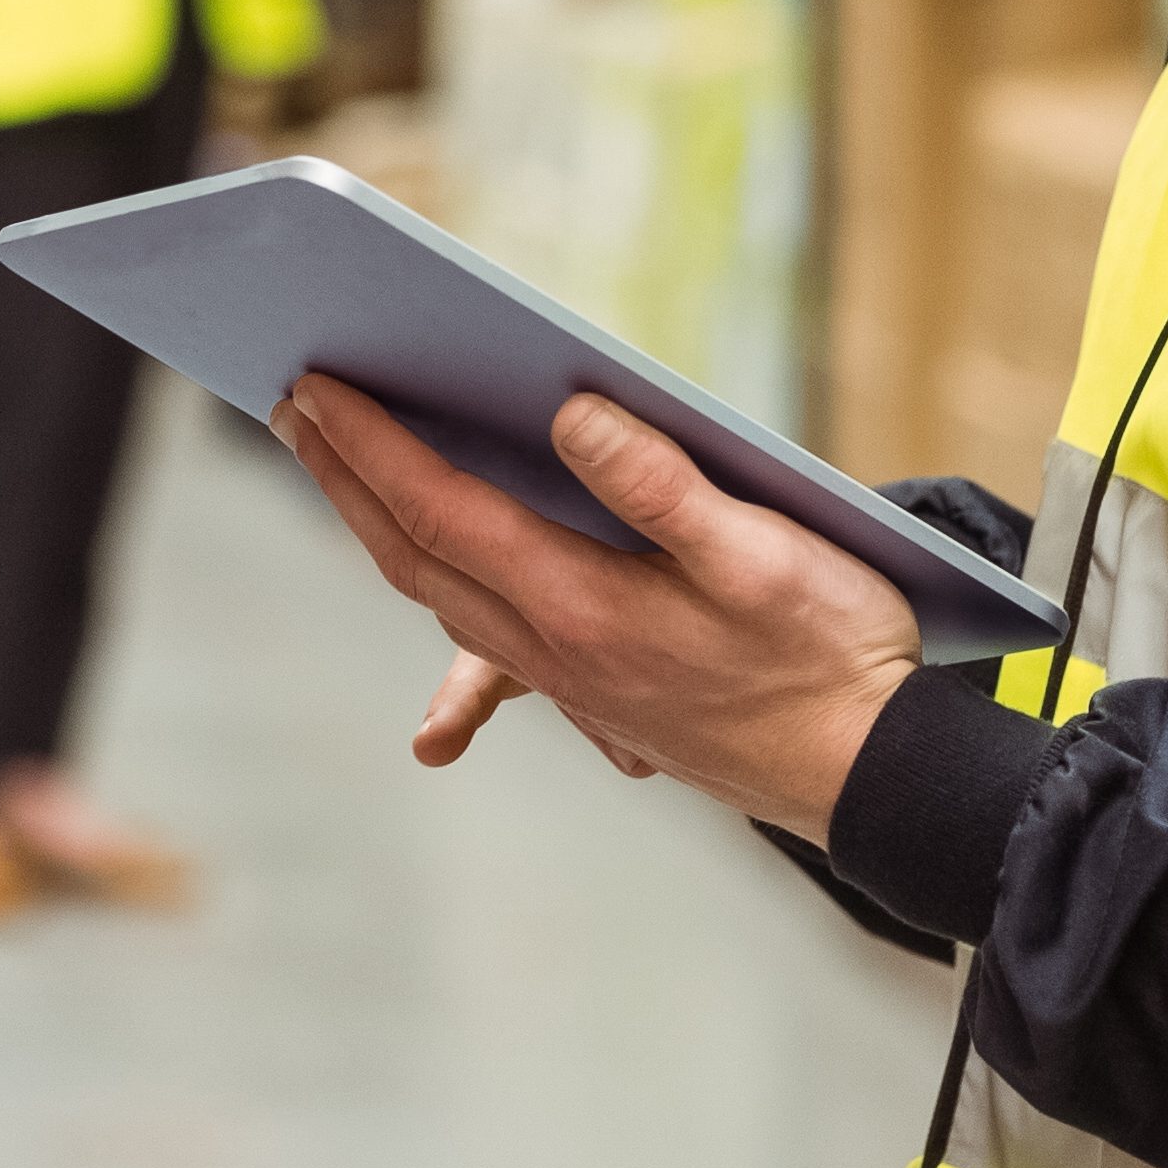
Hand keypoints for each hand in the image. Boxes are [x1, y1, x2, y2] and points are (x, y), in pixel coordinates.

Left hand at [278, 376, 921, 842]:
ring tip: (349, 478)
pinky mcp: (607, 703)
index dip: (368, 445)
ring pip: (447, 602)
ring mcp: (576, 685)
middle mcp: (557, 652)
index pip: (439, 509)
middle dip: (346, 479)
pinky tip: (442, 706)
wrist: (875, 778)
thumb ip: (660, 484)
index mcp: (579, 605)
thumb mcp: (762, 552)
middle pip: (416, 556)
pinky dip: (455, 638)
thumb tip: (569, 414)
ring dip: (387, 535)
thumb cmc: (831, 657)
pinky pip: (498, 660)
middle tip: (292, 409)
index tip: (311, 388)